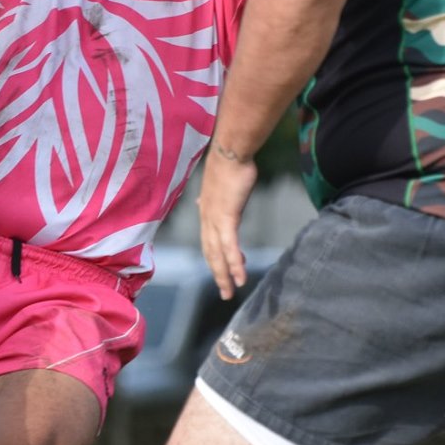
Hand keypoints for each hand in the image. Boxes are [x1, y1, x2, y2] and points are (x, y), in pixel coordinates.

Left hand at [198, 144, 259, 299]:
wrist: (230, 152)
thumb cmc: (230, 164)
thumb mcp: (222, 185)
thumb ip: (217, 198)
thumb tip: (204, 201)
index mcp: (206, 212)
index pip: (209, 242)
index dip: (216, 258)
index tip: (225, 270)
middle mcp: (207, 219)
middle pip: (211, 254)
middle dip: (218, 274)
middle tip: (225, 292)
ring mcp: (215, 220)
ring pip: (218, 255)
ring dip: (225, 275)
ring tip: (231, 291)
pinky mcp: (226, 218)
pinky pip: (230, 247)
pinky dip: (234, 264)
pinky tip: (240, 277)